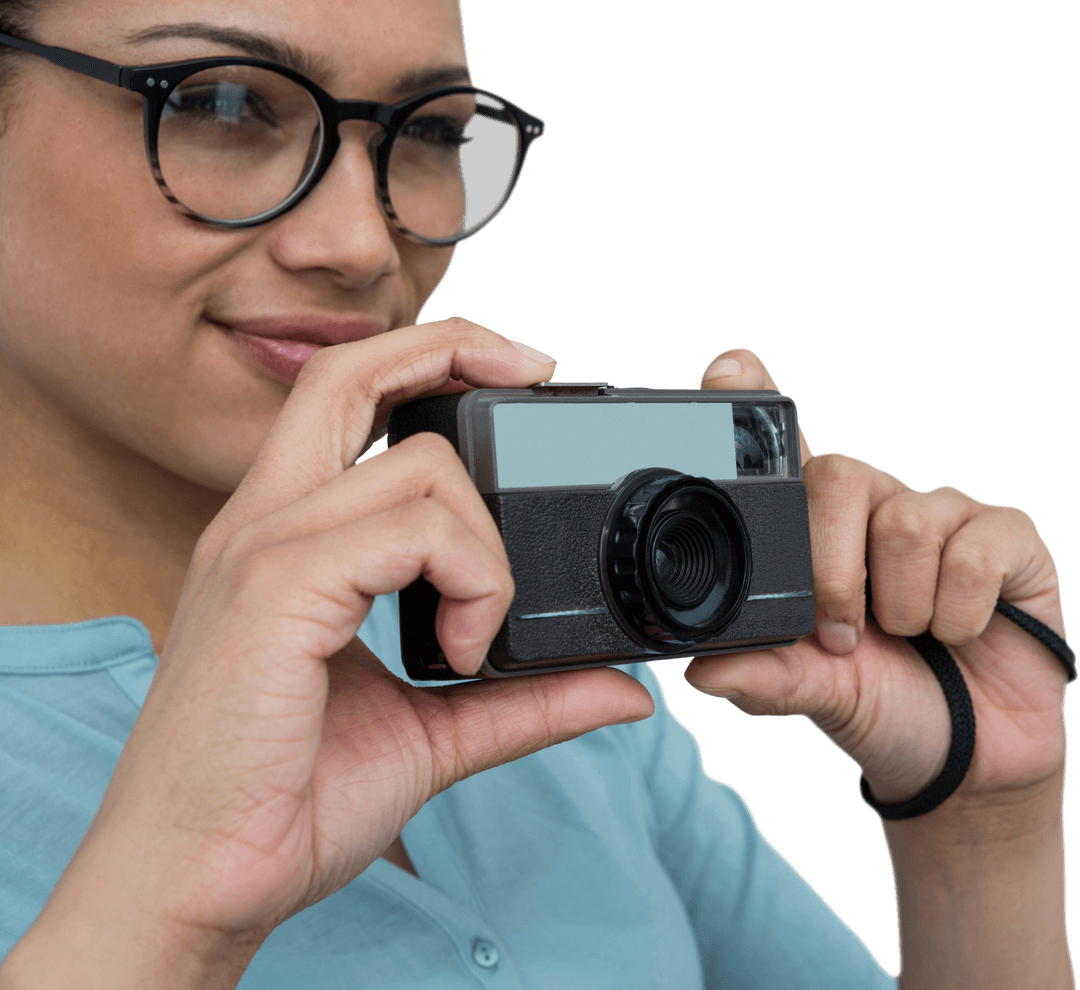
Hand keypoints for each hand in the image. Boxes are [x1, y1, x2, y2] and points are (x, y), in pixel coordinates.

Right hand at [38, 319, 653, 947]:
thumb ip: (523, 699)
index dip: (423, 358)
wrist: (201, 879)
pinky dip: (470, 578)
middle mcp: (264, 524)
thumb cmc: (286, 798)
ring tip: (476, 630)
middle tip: (535, 372)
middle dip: (454, 348)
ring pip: (419, 466)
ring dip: (485, 542)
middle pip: (353, 375)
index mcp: (285, 538)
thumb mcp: (433, 731)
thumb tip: (617, 688)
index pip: (342, 394)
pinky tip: (459, 646)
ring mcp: (266, 548)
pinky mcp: (278, 589)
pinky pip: (410, 530)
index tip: (509, 371)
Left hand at [685, 349, 1068, 810]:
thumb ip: (766, 676)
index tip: (729, 368)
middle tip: (842, 634)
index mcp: (817, 534)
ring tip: (911, 636)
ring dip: (902, 606)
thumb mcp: (815, 694)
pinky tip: (960, 631)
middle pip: (836, 475)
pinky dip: (959, 611)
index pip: (786, 449)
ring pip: (905, 520)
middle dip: (834, 571)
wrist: (965, 755)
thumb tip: (702, 672)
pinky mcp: (1007, 536)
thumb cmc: (882, 704)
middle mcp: (875, 507)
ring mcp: (942, 516)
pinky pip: (974, 549)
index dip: (759, 403)